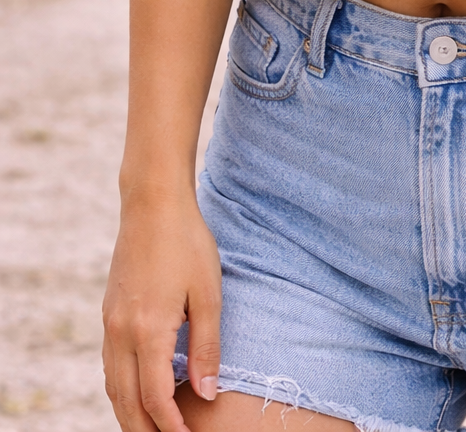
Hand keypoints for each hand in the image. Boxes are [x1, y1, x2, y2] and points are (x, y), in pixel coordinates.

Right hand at [103, 190, 221, 431]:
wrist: (152, 204)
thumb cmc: (187, 244)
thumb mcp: (208, 294)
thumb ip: (206, 347)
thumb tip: (206, 393)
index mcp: (147, 331)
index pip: (154, 398)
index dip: (170, 426)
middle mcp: (121, 332)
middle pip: (126, 401)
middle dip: (145, 429)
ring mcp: (110, 323)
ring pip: (113, 385)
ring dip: (130, 413)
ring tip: (153, 427)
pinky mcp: (109, 312)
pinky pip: (110, 364)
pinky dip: (122, 388)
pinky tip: (139, 390)